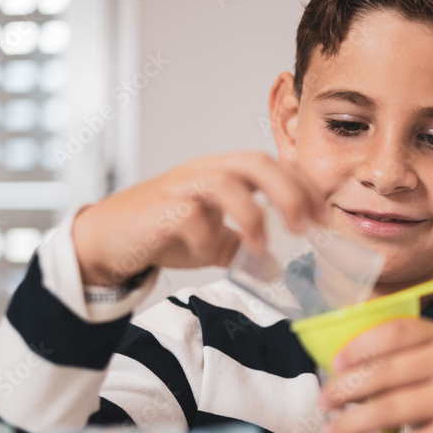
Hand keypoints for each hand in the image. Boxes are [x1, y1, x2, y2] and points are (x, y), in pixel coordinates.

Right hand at [72, 152, 327, 285]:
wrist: (108, 239)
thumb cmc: (164, 232)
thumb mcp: (213, 240)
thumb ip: (244, 247)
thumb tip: (277, 270)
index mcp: (225, 172)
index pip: (275, 165)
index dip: (304, 186)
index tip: (324, 217)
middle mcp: (206, 171)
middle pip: (256, 162)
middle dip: (288, 192)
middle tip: (305, 226)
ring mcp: (181, 186)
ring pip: (225, 181)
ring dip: (252, 214)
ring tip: (263, 245)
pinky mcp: (159, 208)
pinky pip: (189, 215)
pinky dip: (208, 235)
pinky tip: (213, 253)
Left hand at [318, 318, 432, 432]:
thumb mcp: (427, 362)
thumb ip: (391, 355)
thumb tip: (337, 366)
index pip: (397, 332)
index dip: (360, 346)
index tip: (335, 364)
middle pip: (389, 371)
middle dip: (347, 389)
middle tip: (323, 402)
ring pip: (392, 409)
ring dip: (352, 423)